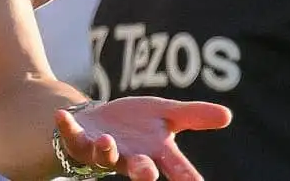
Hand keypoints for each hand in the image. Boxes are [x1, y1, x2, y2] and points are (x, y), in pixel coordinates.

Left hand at [56, 97, 231, 179]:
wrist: (101, 119)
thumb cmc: (138, 122)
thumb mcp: (166, 114)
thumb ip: (193, 116)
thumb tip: (227, 115)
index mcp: (155, 153)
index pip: (175, 167)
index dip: (185, 177)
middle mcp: (130, 157)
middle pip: (139, 169)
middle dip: (143, 171)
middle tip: (149, 173)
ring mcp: (103, 150)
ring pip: (104, 157)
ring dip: (106, 150)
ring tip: (107, 140)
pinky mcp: (79, 139)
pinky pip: (71, 135)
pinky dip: (66, 126)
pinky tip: (61, 115)